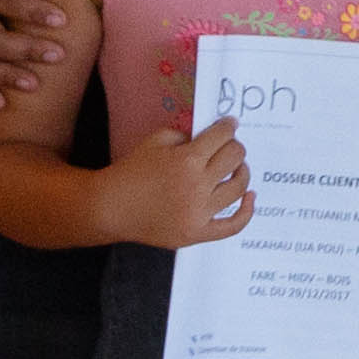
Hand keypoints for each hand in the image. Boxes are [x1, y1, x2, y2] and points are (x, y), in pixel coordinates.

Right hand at [116, 112, 253, 251]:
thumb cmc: (130, 172)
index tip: (230, 125)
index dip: (228, 127)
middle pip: (235, 159)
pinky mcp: (197, 233)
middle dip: (235, 147)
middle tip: (230, 146)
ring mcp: (199, 213)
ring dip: (242, 172)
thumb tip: (210, 137)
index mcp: (187, 161)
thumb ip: (185, 135)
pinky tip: (251, 197)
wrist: (108, 208)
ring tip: (237, 167)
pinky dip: (247, 211)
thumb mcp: (154, 141)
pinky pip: (233, 225)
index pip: (222, 137)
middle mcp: (197, 186)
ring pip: (239, 188)